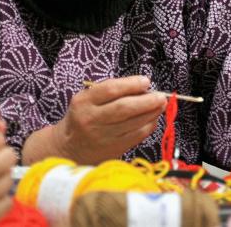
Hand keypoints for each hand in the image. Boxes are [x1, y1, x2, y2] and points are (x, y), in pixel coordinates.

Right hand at [22, 76, 166, 164]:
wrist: (69, 148)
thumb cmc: (83, 117)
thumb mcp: (87, 99)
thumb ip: (111, 91)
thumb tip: (142, 87)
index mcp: (83, 102)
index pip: (110, 90)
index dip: (131, 84)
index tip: (146, 81)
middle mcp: (92, 119)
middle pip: (124, 108)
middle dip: (147, 100)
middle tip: (161, 96)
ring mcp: (103, 136)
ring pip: (133, 123)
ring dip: (152, 113)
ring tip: (161, 105)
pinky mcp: (113, 149)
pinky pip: (136, 136)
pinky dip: (148, 126)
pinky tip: (153, 118)